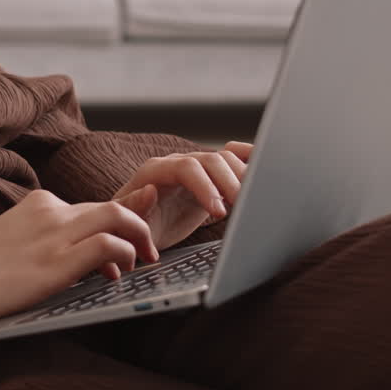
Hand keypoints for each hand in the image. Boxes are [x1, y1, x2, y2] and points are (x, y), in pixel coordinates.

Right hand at [0, 189, 158, 328]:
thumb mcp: (12, 240)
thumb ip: (44, 238)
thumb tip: (78, 255)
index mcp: (39, 203)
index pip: (91, 205)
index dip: (121, 216)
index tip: (136, 229)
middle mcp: (50, 210)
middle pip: (112, 206)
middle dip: (139, 225)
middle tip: (148, 252)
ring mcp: (55, 234)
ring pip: (118, 217)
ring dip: (140, 238)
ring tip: (143, 261)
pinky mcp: (57, 260)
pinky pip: (109, 245)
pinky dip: (125, 255)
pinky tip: (119, 273)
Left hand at [110, 141, 251, 253]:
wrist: (137, 231)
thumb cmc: (131, 228)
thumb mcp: (128, 224)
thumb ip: (133, 207)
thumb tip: (150, 191)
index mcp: (156, 171)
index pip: (187, 167)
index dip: (206, 186)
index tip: (219, 213)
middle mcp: (178, 164)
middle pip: (212, 159)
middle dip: (229, 183)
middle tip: (240, 208)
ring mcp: (196, 168)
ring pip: (226, 158)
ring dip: (243, 177)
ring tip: (249, 201)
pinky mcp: (211, 178)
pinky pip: (233, 158)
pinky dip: (250, 161)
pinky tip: (262, 173)